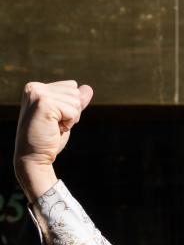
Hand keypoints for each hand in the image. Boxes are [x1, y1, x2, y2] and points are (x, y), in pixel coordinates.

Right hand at [13, 80, 93, 200]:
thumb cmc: (49, 139)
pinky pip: (73, 111)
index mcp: (36, 88)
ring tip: (53, 127)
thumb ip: (75, 102)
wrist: (34, 157)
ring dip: (70, 118)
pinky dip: (69, 123)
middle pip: (75, 92)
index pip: (72, 86)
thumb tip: (88, 88)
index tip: (54, 119)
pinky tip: (54, 129)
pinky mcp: (44, 103)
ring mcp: (38, 94)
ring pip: (76, 101)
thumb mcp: (65, 117)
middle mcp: (35, 87)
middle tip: (54, 125)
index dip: (70, 107)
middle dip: (71, 112)